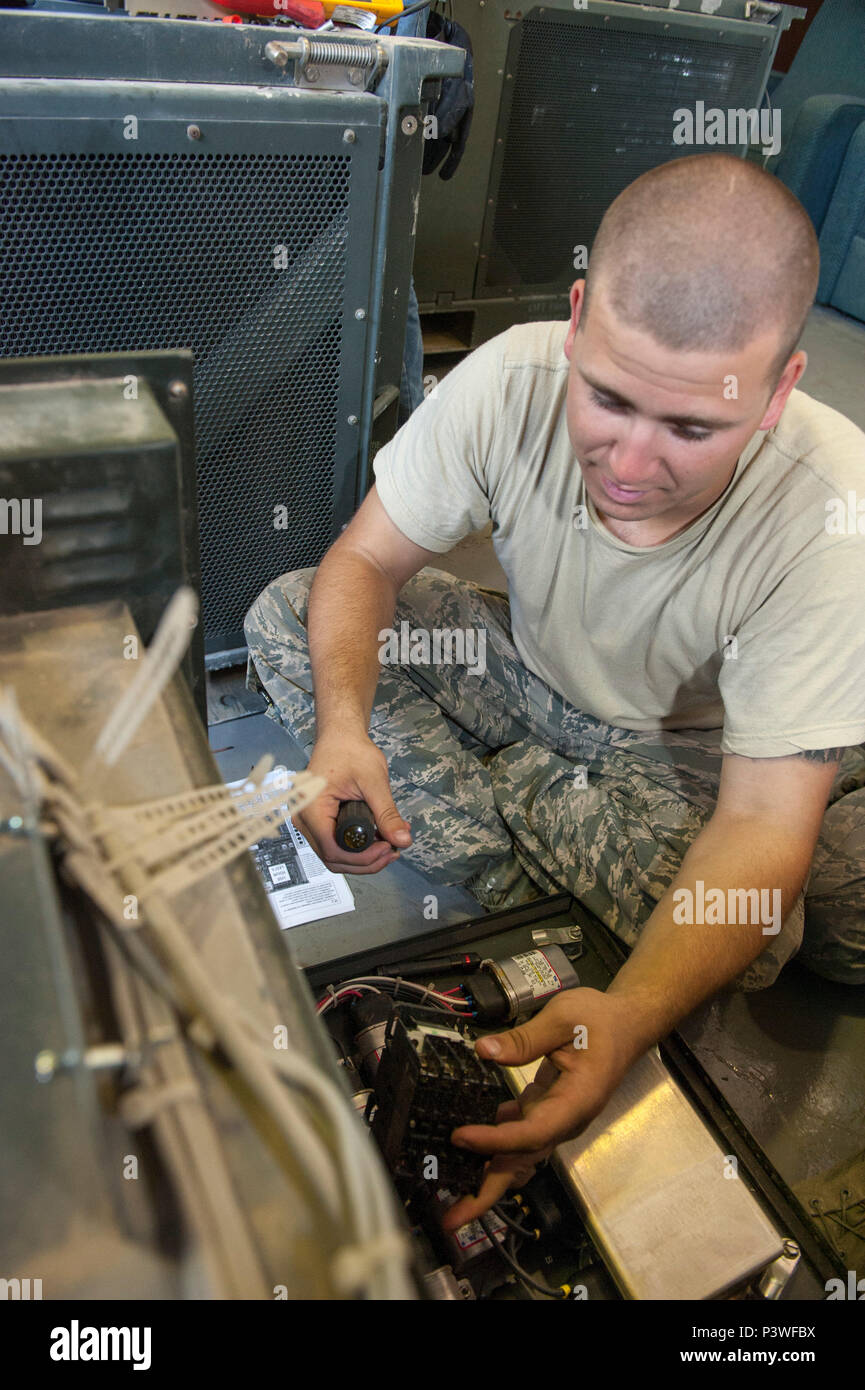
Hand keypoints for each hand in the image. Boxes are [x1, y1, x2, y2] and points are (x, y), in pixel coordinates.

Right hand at [296, 730, 411, 874]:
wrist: (340, 737)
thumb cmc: (350, 751)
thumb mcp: (374, 782)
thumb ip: (387, 814)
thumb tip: (402, 840)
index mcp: (312, 807)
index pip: (333, 850)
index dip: (363, 857)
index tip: (388, 848)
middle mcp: (304, 818)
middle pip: (333, 858)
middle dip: (366, 861)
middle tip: (393, 850)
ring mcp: (308, 821)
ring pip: (334, 855)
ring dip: (363, 857)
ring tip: (390, 846)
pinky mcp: (318, 821)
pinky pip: (335, 844)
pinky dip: (357, 848)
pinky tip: (378, 840)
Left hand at [441, 987, 641, 1230]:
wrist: (627, 1025)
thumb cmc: (601, 1020)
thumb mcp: (564, 1017)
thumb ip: (524, 1038)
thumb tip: (484, 1051)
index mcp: (576, 1101)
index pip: (532, 1132)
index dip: (496, 1140)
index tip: (461, 1137)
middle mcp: (567, 1120)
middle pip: (524, 1161)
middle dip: (487, 1192)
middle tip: (450, 1219)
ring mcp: (557, 1119)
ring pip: (518, 1154)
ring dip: (486, 1175)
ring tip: (451, 1197)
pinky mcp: (547, 1111)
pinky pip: (518, 1136)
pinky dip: (493, 1144)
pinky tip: (467, 1143)